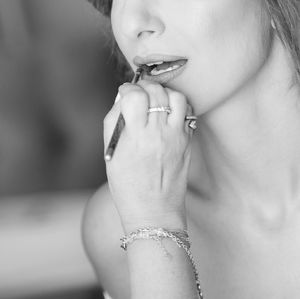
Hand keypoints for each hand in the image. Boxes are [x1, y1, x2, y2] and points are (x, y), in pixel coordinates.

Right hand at [103, 80, 193, 232]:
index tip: (125, 94)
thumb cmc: (127, 184)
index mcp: (136, 136)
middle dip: (146, 87)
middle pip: (156, 92)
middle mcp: (158, 133)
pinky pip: (188, 112)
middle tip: (140, 93)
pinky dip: (178, 106)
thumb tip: (122, 97)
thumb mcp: (111, 153)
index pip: (135, 95)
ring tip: (156, 100)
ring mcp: (177, 137)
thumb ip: (114, 121)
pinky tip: (169, 113)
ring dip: (165, 94)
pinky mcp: (188, 142)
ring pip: (177, 97)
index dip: (128, 89)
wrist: (153, 211)